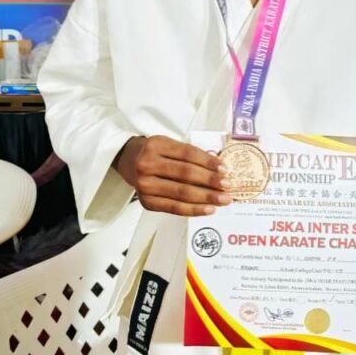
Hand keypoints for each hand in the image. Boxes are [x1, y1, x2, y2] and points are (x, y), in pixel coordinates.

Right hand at [114, 135, 232, 216]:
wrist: (127, 160)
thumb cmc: (153, 152)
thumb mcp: (168, 144)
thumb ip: (190, 154)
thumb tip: (219, 167)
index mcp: (156, 145)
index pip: (187, 154)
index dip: (208, 162)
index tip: (225, 169)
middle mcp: (148, 164)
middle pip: (186, 174)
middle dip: (210, 181)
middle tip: (228, 186)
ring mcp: (145, 185)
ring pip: (182, 192)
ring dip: (206, 197)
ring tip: (223, 199)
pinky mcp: (146, 202)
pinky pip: (174, 208)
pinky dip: (193, 210)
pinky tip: (208, 209)